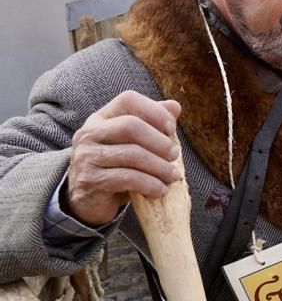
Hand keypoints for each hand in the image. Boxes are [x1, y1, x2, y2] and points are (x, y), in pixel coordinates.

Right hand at [65, 91, 181, 226]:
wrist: (89, 200)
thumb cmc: (117, 168)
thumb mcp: (134, 144)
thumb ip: (152, 124)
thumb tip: (175, 106)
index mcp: (101, 118)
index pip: (128, 100)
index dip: (154, 111)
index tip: (171, 129)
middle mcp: (89, 133)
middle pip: (131, 126)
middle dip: (159, 141)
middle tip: (175, 155)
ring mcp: (86, 157)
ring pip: (131, 154)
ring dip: (160, 167)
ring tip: (173, 176)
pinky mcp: (90, 180)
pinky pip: (128, 178)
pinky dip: (150, 184)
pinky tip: (160, 190)